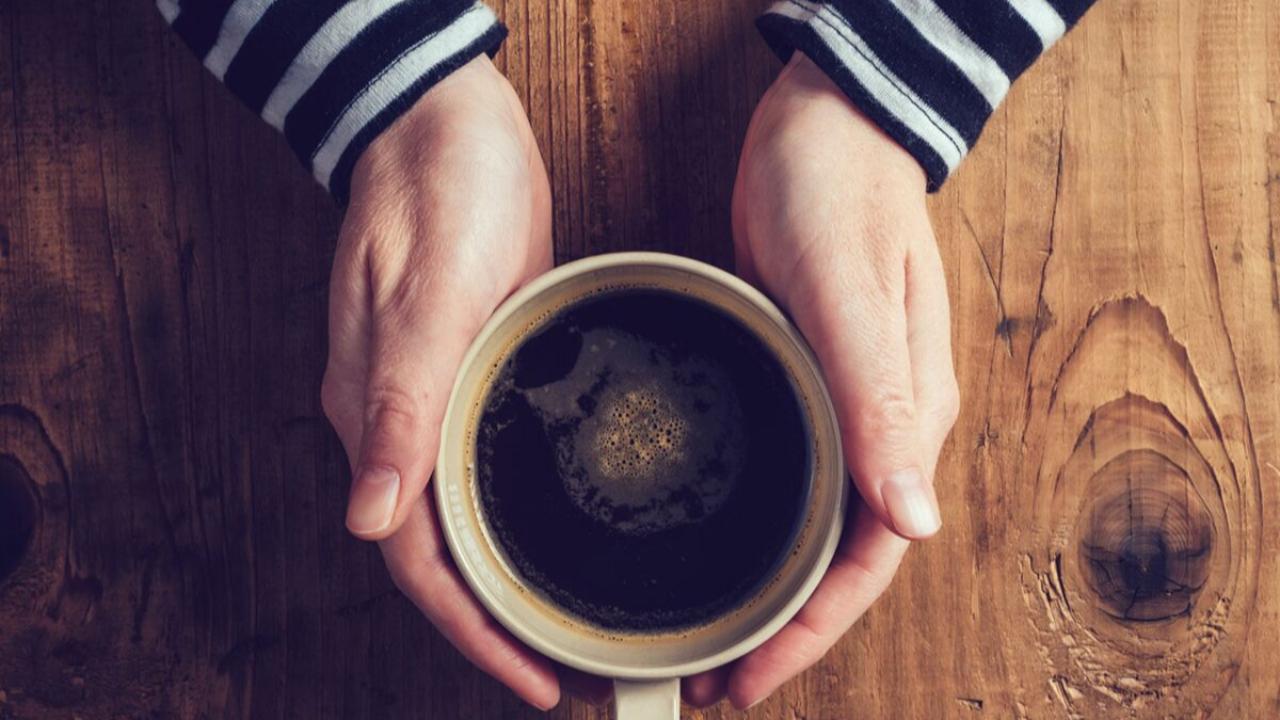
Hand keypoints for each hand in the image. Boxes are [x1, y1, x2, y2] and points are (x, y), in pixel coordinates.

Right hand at [321, 55, 564, 708]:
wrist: (446, 125)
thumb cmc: (437, 192)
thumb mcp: (426, 296)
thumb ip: (400, 407)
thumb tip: (370, 518)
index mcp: (380, 416)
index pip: (418, 560)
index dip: (474, 632)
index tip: (533, 679)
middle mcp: (403, 422)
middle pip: (444, 554)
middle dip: (500, 624)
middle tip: (571, 669)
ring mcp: (439, 398)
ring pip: (469, 518)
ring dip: (515, 578)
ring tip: (573, 623)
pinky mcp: (477, 370)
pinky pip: (491, 468)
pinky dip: (523, 515)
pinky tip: (565, 530)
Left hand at [683, 53, 959, 708]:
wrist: (827, 123)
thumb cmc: (837, 190)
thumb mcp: (847, 292)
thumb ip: (879, 402)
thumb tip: (915, 522)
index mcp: (907, 416)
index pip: (870, 555)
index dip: (813, 628)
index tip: (754, 676)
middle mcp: (886, 425)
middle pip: (844, 557)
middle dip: (789, 629)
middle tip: (719, 680)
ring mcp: (850, 405)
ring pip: (819, 526)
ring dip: (774, 589)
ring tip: (716, 636)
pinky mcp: (812, 380)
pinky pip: (796, 478)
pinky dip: (762, 527)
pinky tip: (722, 544)